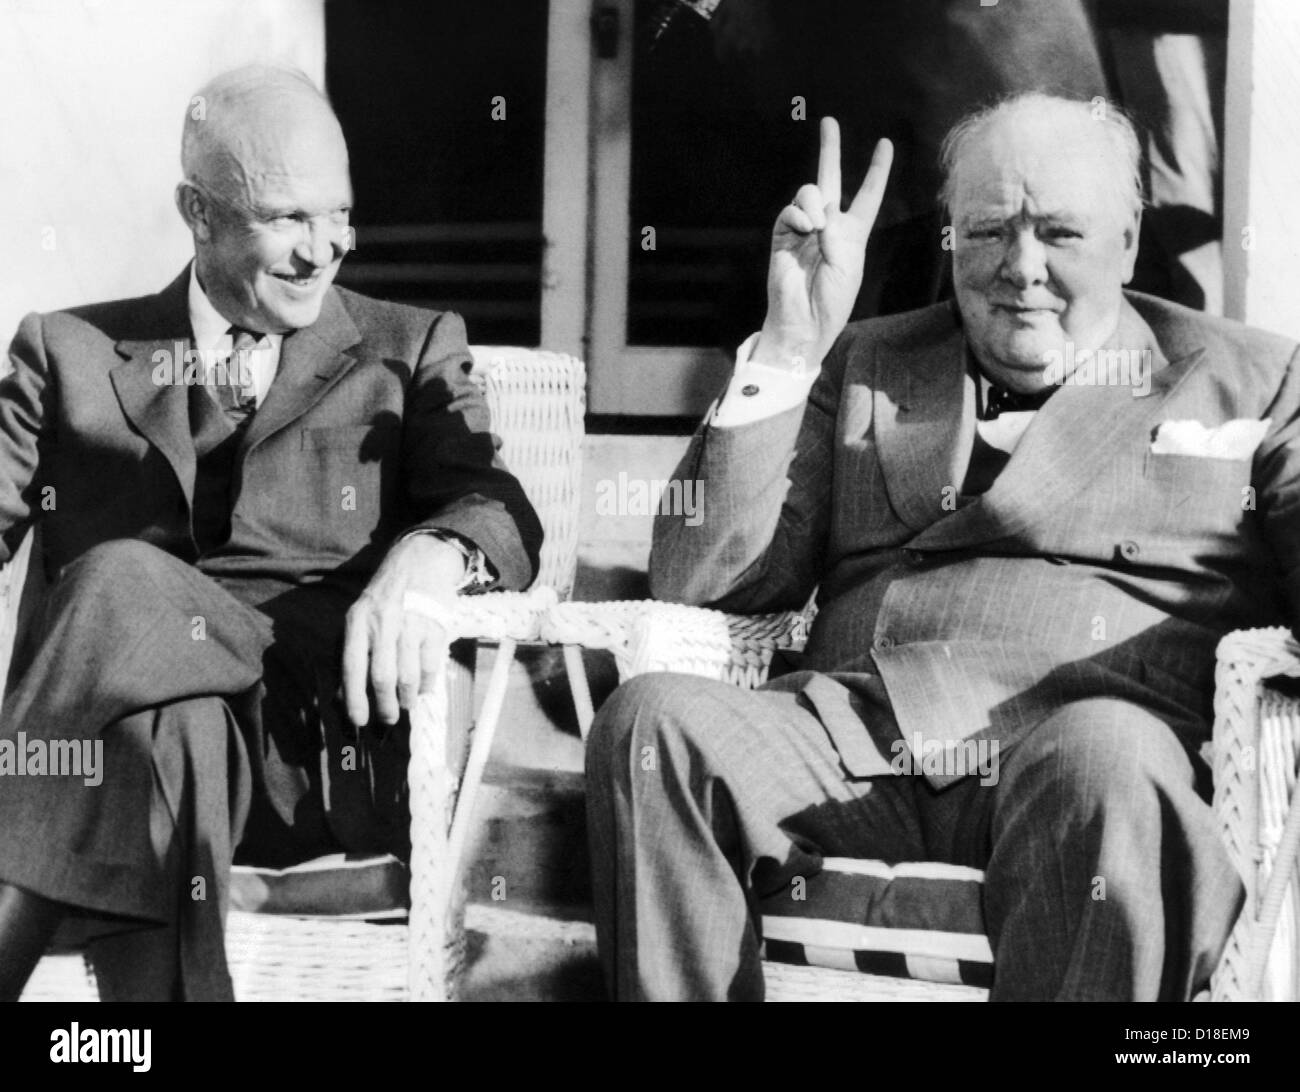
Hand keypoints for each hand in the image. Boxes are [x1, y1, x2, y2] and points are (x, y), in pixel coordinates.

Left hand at [342, 535, 465, 726]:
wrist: (419, 562)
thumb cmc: (384, 597)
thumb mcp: (360, 615)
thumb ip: (352, 651)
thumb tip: (344, 695)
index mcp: (358, 621)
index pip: (353, 667)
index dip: (355, 698)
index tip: (358, 721)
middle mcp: (384, 623)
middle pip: (383, 677)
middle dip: (385, 706)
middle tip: (387, 719)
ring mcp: (412, 625)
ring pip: (409, 676)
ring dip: (407, 699)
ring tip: (405, 704)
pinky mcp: (436, 627)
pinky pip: (430, 666)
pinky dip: (427, 684)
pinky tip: (423, 687)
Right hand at [756, 118, 892, 369]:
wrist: (803, 322)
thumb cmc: (832, 301)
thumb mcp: (848, 266)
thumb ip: (837, 234)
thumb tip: (817, 213)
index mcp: (853, 234)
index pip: (866, 195)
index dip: (876, 171)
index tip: (884, 144)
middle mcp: (828, 226)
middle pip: (830, 179)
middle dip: (830, 150)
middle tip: (829, 121)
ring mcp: (803, 229)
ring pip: (808, 193)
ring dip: (814, 204)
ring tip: (817, 228)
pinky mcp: (782, 236)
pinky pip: (790, 211)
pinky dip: (799, 215)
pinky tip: (806, 229)